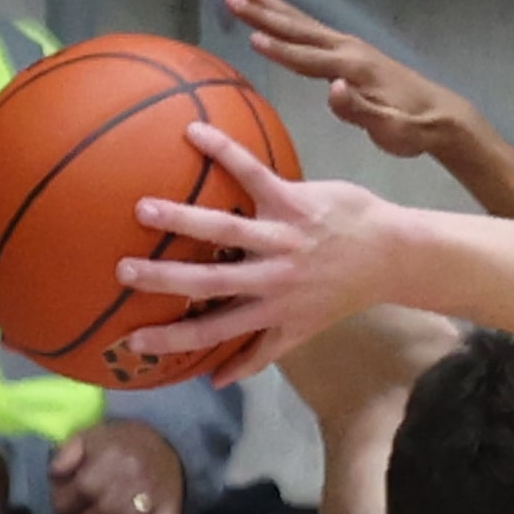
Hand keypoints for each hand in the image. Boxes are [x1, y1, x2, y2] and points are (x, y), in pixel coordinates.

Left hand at [50, 421, 184, 513]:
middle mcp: (131, 479)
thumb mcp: (90, 436)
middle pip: (99, 513)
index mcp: (109, 459)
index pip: (80, 491)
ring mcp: (153, 495)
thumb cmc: (120, 442)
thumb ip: (68, 451)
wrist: (163, 440)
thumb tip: (54, 473)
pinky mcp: (170, 506)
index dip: (63, 508)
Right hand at [121, 128, 400, 382]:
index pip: (215, 331)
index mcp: (270, 312)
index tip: (134, 343)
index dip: (175, 340)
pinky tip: (194, 132)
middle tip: (122, 271)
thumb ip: (260, 353)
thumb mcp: (301, 332)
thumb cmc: (340, 292)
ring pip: (227, 229)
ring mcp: (283, 239)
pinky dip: (225, 152)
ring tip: (144, 209)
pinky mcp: (294, 202)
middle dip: (167, 279)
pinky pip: (254, 174)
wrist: (390, 256)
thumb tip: (218, 381)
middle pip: (211, 281)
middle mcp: (273, 280)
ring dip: (185, 219)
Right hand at [224, 0, 472, 161]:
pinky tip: (270, 6)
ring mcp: (347, 45)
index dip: (279, 49)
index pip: (308, 57)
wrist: (439, 116)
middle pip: (296, 25)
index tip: (250, 36)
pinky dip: (284, 12)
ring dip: (265, 0)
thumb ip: (361, 111)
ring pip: (298, 19)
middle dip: (261, 8)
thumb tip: (334, 90)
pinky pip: (307, 26)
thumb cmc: (412, 129)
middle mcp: (346, 48)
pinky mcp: (348, 49)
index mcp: (352, 67)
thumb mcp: (390, 129)